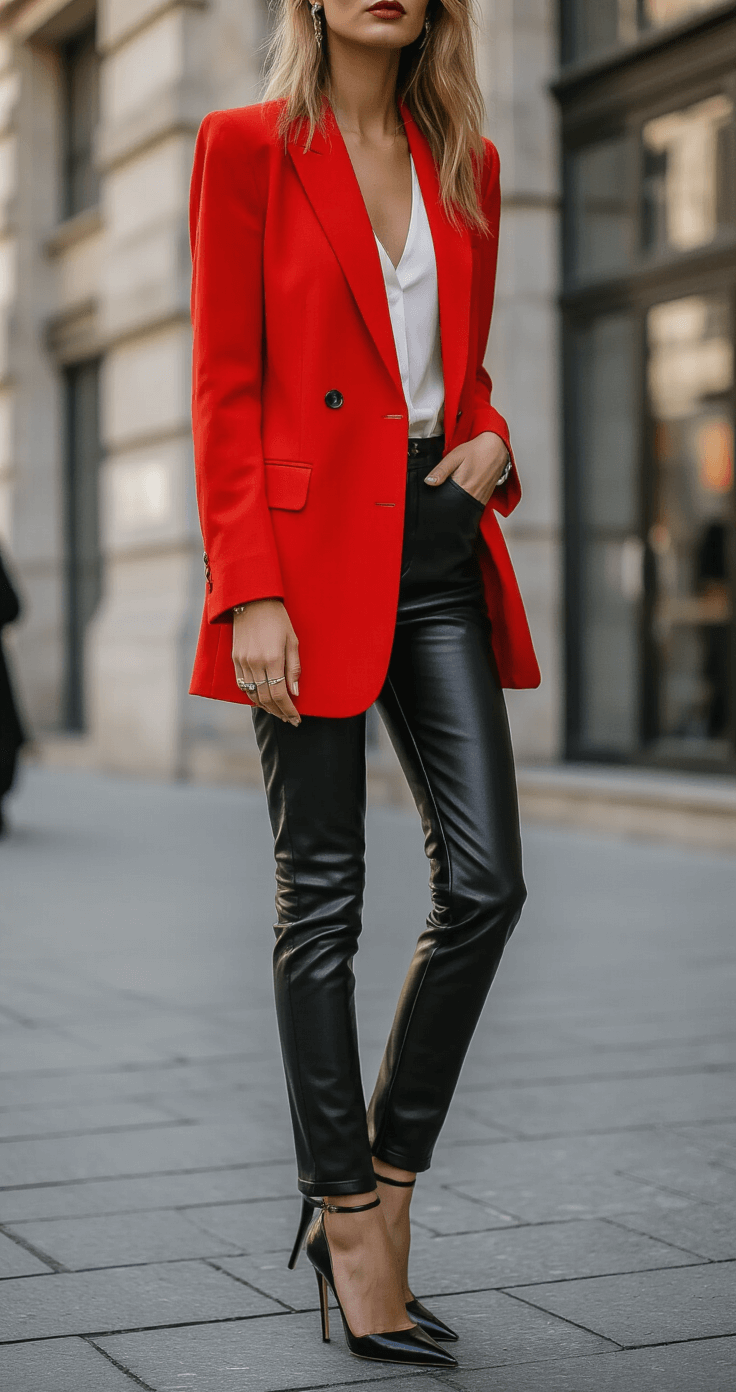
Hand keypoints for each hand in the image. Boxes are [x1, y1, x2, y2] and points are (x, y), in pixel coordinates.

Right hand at [232, 599, 300, 724]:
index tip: (296, 718)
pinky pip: (243, 685)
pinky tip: (262, 700)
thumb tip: (295, 692)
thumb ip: (294, 668)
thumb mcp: (292, 641)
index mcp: (272, 659)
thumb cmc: (277, 618)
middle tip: (289, 719)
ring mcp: (243, 662)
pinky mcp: (235, 659)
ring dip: (266, 707)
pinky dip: (253, 696)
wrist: (252, 600)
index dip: (288, 710)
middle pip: (266, 698)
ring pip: (253, 695)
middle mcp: (255, 663)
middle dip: (279, 712)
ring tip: (278, 712)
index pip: (279, 694)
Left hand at [424, 432, 509, 505]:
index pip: (445, 501)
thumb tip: (428, 481)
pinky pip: (472, 505)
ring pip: (463, 507)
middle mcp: (473, 495)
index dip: (438, 497)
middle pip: (454, 506)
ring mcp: (480, 498)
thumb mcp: (454, 456)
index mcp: (463, 486)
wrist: (496, 448)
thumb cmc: (476, 450)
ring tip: (457, 487)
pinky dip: (466, 500)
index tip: (437, 490)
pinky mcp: (485, 498)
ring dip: (457, 501)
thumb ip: (441, 470)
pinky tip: (465, 490)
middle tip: (447, 486)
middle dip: (447, 500)